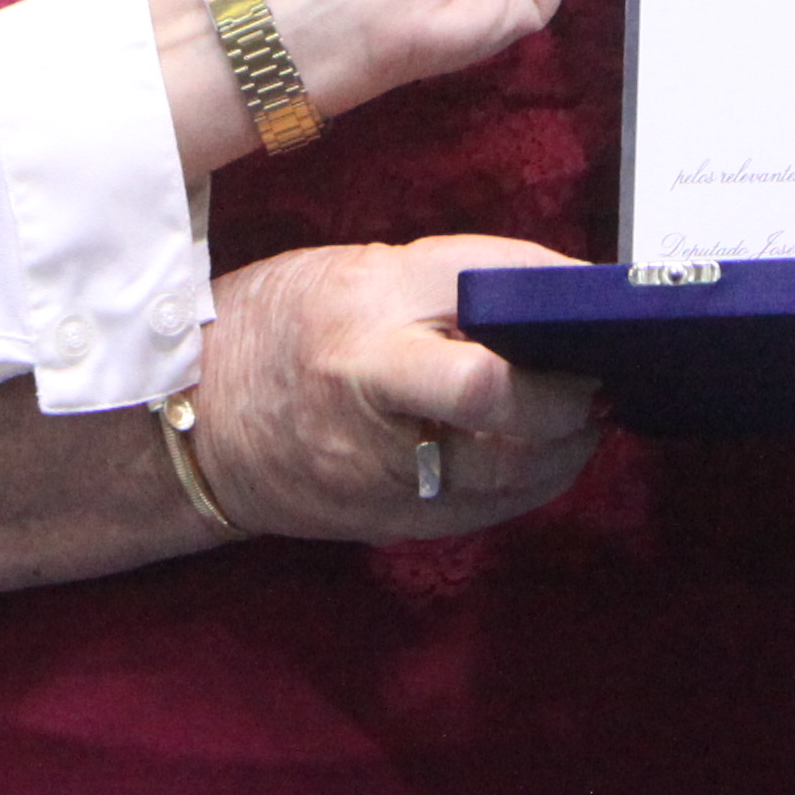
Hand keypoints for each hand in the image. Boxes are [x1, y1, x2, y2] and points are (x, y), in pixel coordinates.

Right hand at [182, 237, 601, 541]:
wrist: (197, 418)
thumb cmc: (285, 324)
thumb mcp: (363, 271)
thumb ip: (460, 280)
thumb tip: (569, 294)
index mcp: (361, 318)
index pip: (481, 315)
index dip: (554, 311)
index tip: (592, 308)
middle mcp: (368, 398)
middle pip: (501, 408)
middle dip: (568, 397)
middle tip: (597, 373)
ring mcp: (380, 474)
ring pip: (511, 473)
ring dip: (567, 445)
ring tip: (583, 411)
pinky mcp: (393, 523)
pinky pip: (492, 509)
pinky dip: (535, 480)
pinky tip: (545, 450)